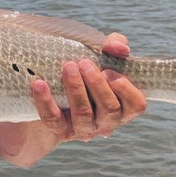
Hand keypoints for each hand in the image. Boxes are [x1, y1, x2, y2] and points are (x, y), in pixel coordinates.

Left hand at [30, 33, 145, 141]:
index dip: (125, 89)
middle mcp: (107, 122)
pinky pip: (53, 118)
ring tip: (68, 67)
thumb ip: (115, 46)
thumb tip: (119, 46)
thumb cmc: (87, 71)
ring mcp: (84, 129)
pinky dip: (45, 101)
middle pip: (109, 109)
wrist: (55, 93)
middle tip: (83, 62)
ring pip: (83, 114)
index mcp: (124, 107)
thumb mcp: (102, 56)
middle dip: (96, 84)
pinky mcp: (61, 130)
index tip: (109, 70)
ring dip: (76, 89)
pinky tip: (39, 84)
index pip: (136, 105)